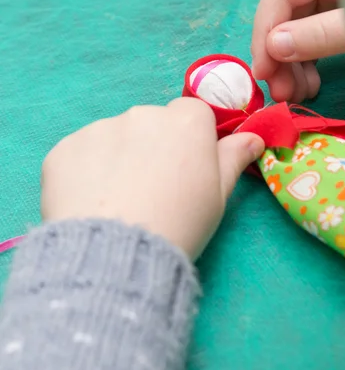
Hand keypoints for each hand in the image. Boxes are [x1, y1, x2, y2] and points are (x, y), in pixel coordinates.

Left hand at [41, 99, 263, 260]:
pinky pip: (82, 154)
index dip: (189, 141)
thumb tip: (253, 137)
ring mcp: (100, 128)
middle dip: (151, 147)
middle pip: (151, 123)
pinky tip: (90, 202)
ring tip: (116, 201)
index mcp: (185, 121)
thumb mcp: (218, 196)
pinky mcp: (65, 147)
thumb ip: (233, 159)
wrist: (116, 255)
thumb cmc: (180, 224)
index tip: (185, 169)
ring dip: (117, 158)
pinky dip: (85, 172)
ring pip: (114, 137)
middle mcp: (142, 114)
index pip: (191, 115)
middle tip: (149, 190)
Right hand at [251, 0, 344, 102]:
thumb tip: (273, 45)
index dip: (264, 34)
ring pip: (298, 31)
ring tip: (295, 97)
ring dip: (291, 67)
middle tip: (279, 94)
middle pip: (286, 15)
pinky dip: (308, 64)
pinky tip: (308, 86)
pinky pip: (315, 38)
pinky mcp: (342, 16)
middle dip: (279, 57)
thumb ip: (320, 34)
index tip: (261, 73)